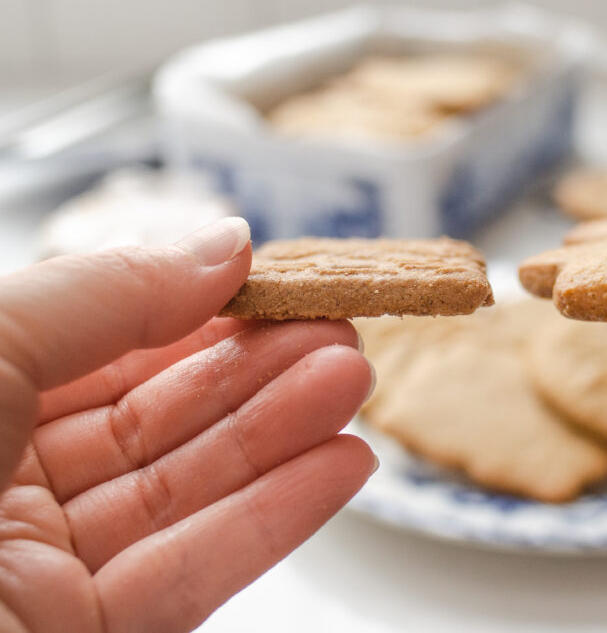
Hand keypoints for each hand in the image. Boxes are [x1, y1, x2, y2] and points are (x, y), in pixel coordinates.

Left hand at [0, 218, 375, 632]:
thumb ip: (102, 293)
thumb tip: (219, 243)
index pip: (96, 347)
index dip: (191, 309)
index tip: (272, 279)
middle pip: (153, 418)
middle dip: (255, 370)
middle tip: (337, 330)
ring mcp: (39, 576)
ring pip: (185, 492)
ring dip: (282, 436)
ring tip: (354, 383)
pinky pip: (194, 573)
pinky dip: (276, 519)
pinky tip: (339, 467)